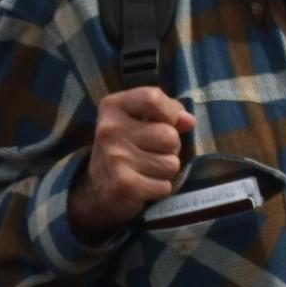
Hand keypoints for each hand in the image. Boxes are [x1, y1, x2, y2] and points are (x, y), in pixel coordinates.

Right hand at [69, 87, 195, 242]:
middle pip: (169, 135)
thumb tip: (189, 121)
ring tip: (146, 169)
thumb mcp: (139, 119)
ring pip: (171, 163)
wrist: (96, 187)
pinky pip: (165, 186)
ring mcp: (115, 158)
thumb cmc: (126, 146)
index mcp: (113, 106)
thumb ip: (167, 113)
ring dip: (165, 170)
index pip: (153, 97)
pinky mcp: (124, 185)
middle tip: (151, 152)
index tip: (167, 122)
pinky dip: (159, 188)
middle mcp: (110, 130)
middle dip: (170, 148)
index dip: (170, 111)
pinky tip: (143, 184)